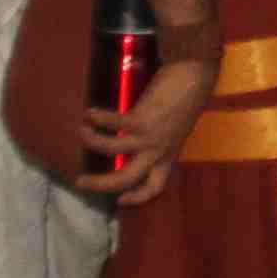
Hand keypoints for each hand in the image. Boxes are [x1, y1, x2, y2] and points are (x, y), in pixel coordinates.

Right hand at [90, 35, 214, 204]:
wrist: (196, 76)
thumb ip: (159, 140)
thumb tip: (138, 140)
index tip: (120, 200)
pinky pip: (115, 123)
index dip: (137, 198)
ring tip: (81, 132)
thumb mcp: (175, 129)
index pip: (155, 187)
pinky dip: (99, 119)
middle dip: (101, 184)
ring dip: (93, 142)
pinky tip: (89, 113)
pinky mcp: (143, 119)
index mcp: (168, 155)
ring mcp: (150, 136)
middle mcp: (158, 151)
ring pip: (114, 150)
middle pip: (126, 178)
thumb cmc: (185, 99)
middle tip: (80, 182)